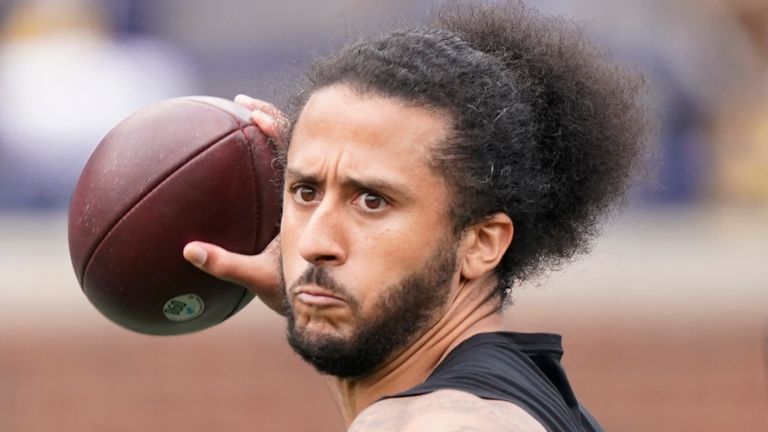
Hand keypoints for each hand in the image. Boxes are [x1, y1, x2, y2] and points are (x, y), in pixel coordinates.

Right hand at [183, 95, 288, 315]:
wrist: (318, 307)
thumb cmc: (294, 292)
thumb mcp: (262, 279)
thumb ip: (227, 265)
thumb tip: (190, 250)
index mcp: (302, 204)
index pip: (292, 154)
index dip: (275, 127)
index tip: (252, 110)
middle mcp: (303, 198)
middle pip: (291, 147)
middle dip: (268, 120)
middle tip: (242, 103)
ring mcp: (298, 203)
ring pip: (285, 160)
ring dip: (265, 137)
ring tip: (242, 116)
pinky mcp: (291, 213)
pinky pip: (273, 181)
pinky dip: (256, 165)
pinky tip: (233, 162)